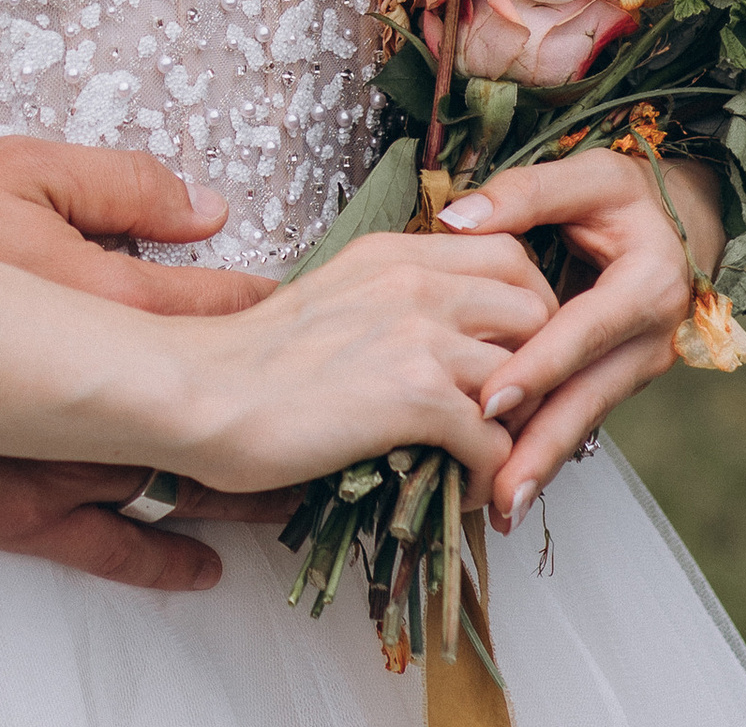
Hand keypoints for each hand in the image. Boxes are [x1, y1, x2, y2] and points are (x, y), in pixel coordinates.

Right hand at [0, 140, 288, 584]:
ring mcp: (68, 463)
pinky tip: (207, 567)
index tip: (309, 315)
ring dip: (245, 490)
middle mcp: (102, 395)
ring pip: (183, 486)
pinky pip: (114, 550)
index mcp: (107, 302)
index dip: (272, 314)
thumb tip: (206, 206)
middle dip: (279, 410)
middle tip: (326, 407)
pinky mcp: (25, 513)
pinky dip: (167, 562)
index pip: (219, 313)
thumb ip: (119, 185)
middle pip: (221, 411)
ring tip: (300, 488)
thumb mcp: (16, 171)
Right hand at [153, 228, 553, 499]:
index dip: (527, 305)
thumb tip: (432, 335)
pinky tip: (465, 491)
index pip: (508, 253)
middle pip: (536, 306)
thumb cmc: (252, 358)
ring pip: (529, 376)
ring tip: (496, 458)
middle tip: (518, 407)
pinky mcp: (415, 398)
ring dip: (522, 426)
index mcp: (393, 253)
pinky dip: (491, 477)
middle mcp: (415, 282)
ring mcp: (419, 336)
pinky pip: (497, 443)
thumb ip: (388, 299)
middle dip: (543, 361)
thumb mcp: (331, 295)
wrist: (202, 391)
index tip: (514, 350)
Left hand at [436, 149, 725, 526]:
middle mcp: (651, 338)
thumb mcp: (587, 176)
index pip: (584, 331)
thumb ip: (525, 194)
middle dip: (541, 448)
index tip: (491, 401)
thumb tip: (457, 218)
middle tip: (498, 492)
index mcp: (648, 286)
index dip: (538, 366)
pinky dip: (547, 448)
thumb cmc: (628, 197)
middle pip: (588, 397)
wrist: (684, 225)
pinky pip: (580, 413)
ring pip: (584, 417)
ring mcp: (638, 366)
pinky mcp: (617, 378)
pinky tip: (513, 483)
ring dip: (543, 463)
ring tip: (500, 507)